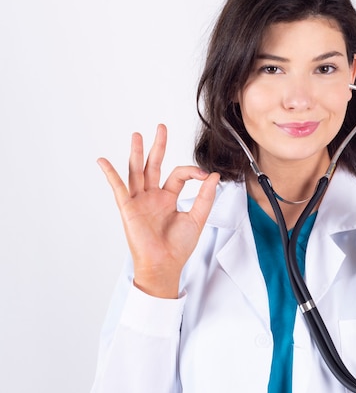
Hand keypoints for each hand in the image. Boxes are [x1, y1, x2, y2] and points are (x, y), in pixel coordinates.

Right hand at [97, 124, 219, 297]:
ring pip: (137, 171)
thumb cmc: (178, 246)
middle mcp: (153, 197)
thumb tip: (214, 176)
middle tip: (161, 128)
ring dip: (137, 153)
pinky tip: (103, 161)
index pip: (179, 175)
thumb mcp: (197, 218)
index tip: (205, 175)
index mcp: (168, 198)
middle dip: (158, 146)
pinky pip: (118, 188)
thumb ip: (206, 197)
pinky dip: (110, 174)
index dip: (193, 171)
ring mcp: (139, 201)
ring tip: (137, 136)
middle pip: (154, 166)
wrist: (165, 264)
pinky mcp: (128, 208)